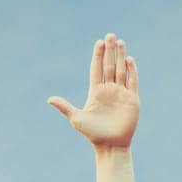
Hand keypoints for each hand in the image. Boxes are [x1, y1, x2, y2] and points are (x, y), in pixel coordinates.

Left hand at [47, 32, 139, 148]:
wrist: (110, 145)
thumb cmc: (92, 134)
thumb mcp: (76, 119)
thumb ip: (64, 107)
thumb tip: (49, 99)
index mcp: (96, 92)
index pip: (97, 69)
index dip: (98, 55)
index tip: (99, 42)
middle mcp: (109, 90)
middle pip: (110, 66)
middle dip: (110, 51)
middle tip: (110, 35)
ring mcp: (121, 94)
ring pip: (121, 70)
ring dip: (121, 56)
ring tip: (120, 42)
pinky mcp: (132, 100)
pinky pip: (132, 82)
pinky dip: (131, 71)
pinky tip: (129, 60)